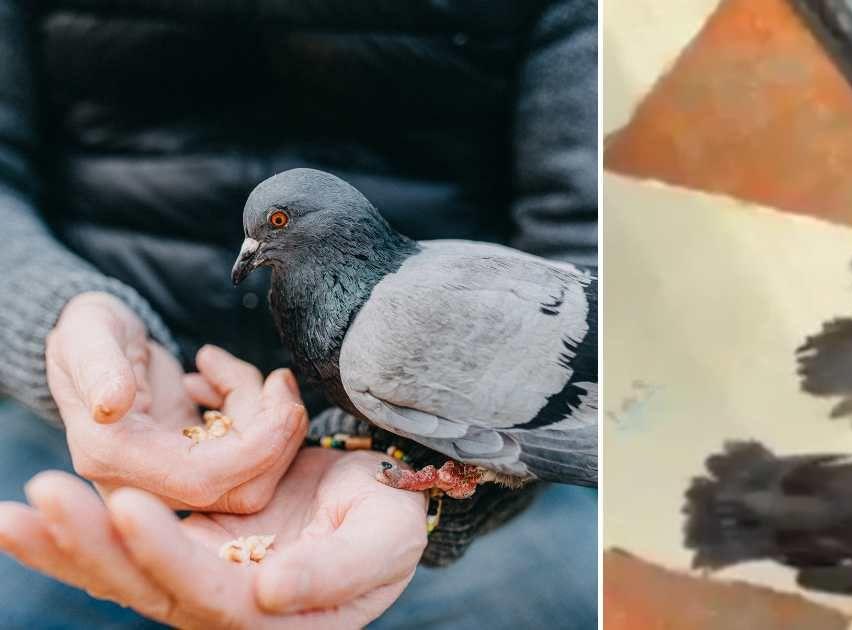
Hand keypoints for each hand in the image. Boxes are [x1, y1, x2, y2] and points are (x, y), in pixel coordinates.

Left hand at [0, 449, 427, 628]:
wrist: (373, 499)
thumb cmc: (388, 520)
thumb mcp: (384, 539)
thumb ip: (336, 570)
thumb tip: (270, 590)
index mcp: (275, 619)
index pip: (210, 595)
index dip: (167, 554)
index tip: (129, 507)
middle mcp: (222, 610)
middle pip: (145, 588)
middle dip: (91, 544)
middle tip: (46, 493)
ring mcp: (193, 581)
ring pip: (118, 571)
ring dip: (64, 543)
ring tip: (11, 513)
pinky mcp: (177, 551)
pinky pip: (117, 545)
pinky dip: (68, 534)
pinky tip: (22, 517)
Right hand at [46, 292, 306, 511]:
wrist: (92, 343)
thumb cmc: (90, 332)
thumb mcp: (88, 332)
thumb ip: (97, 365)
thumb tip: (110, 404)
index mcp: (111, 457)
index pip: (203, 480)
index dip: (258, 448)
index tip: (282, 397)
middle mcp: (141, 481)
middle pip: (242, 490)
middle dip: (277, 435)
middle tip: (278, 378)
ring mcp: (170, 477)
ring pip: (253, 475)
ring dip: (269, 420)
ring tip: (235, 369)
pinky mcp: (194, 463)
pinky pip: (248, 455)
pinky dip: (255, 414)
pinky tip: (222, 378)